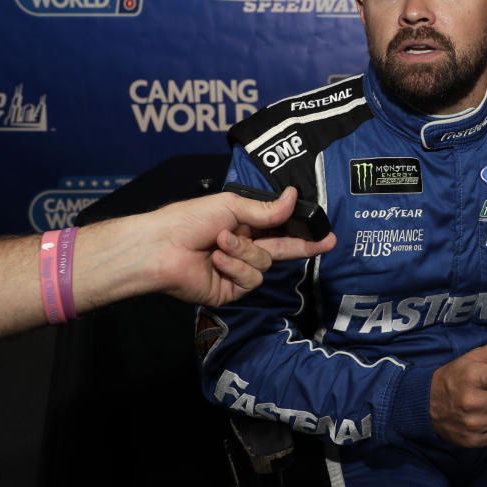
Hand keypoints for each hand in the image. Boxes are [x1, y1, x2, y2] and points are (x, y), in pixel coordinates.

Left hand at [147, 187, 336, 305]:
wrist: (161, 248)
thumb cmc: (187, 221)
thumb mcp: (231, 206)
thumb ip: (266, 210)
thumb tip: (294, 196)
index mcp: (243, 225)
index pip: (279, 228)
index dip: (300, 230)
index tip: (322, 230)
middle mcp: (244, 247)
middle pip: (282, 249)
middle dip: (303, 246)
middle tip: (326, 243)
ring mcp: (238, 270)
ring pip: (264, 263)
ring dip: (244, 251)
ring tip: (219, 243)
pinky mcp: (231, 290)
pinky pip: (250, 279)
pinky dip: (235, 267)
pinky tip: (217, 260)